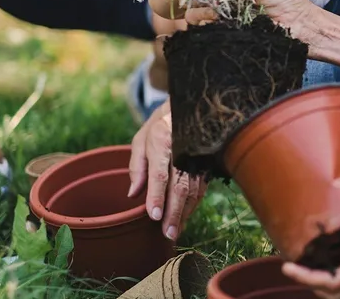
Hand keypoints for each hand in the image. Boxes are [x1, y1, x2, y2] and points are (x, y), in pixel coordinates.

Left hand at [128, 100, 206, 239]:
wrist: (190, 107)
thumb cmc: (160, 125)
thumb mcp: (142, 139)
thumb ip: (137, 166)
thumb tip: (133, 194)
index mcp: (162, 141)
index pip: (160, 174)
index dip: (157, 196)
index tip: (154, 216)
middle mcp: (183, 150)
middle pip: (180, 186)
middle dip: (174, 212)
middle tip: (168, 234)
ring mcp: (198, 157)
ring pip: (194, 189)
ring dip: (185, 213)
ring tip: (175, 231)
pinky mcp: (206, 163)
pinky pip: (201, 187)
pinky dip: (193, 205)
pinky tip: (185, 217)